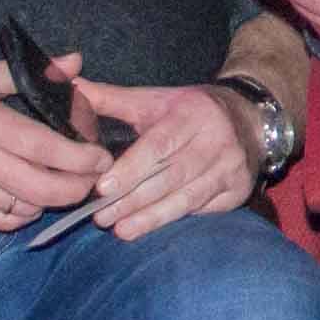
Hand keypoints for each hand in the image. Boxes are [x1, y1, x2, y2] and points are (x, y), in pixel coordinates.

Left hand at [74, 75, 272, 240]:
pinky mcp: (238, 190)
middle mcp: (216, 141)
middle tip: (101, 216)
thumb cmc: (188, 111)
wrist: (249, 119)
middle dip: (133, 200)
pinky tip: (152, 228)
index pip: (159, 145)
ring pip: (187, 199)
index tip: (103, 187)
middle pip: (170, 177)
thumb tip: (71, 88)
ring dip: (152, 218)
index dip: (131, 169)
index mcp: (191, 114)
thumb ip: (110, 98)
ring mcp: (230, 168)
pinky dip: (175, 220)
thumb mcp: (153, 100)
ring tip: (121, 230)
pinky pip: (202, 210)